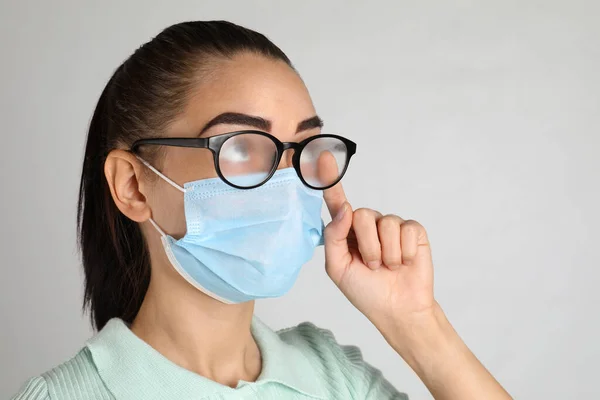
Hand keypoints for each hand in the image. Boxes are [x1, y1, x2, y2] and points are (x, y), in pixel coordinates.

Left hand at [323, 181, 435, 336]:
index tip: (322, 155)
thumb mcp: (338, 268)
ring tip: (389, 267)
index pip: (337, 200)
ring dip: (386, 254)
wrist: (397, 309)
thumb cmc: (365, 291)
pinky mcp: (413, 231)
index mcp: (346, 231)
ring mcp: (392, 226)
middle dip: (368, 247)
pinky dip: (404, 253)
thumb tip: (345, 208)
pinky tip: (404, 263)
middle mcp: (368, 223)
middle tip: (373, 266)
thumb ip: (334, 237)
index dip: (329, 177)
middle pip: (362, 214)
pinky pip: (406, 230)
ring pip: (385, 224)